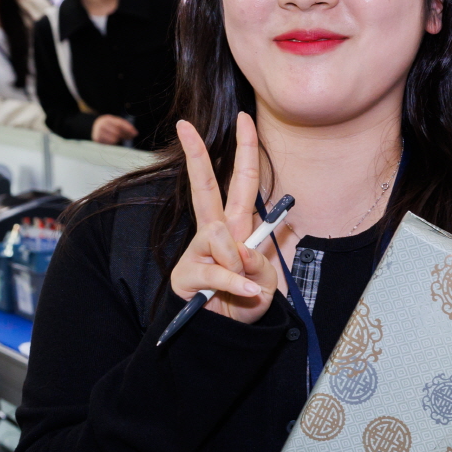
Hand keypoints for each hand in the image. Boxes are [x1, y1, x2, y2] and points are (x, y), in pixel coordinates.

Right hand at [91, 114, 138, 144]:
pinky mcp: (97, 139)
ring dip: (119, 139)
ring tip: (119, 137)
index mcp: (107, 119)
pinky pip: (109, 143)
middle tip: (130, 137)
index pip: (120, 124)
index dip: (128, 129)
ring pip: (114, 139)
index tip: (136, 133)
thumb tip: (135, 134)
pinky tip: (113, 140)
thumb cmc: (110, 125)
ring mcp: (98, 132)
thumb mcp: (116, 122)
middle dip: (125, 135)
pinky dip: (113, 142)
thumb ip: (125, 127)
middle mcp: (102, 124)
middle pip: (117, 132)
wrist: (95, 126)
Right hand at [170, 114, 274, 322]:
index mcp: (237, 226)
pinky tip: (245, 294)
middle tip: (185, 125)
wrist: (226, 334)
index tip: (244, 117)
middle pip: (206, 188)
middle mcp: (215, 232)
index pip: (242, 180)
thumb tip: (240, 251)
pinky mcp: (187, 274)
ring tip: (246, 285)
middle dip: (196, 156)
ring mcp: (198, 251)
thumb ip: (259, 264)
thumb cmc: (247, 302)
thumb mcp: (266, 282)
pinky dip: (237, 285)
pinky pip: (218, 272)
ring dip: (239, 263)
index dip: (246, 149)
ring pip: (218, 236)